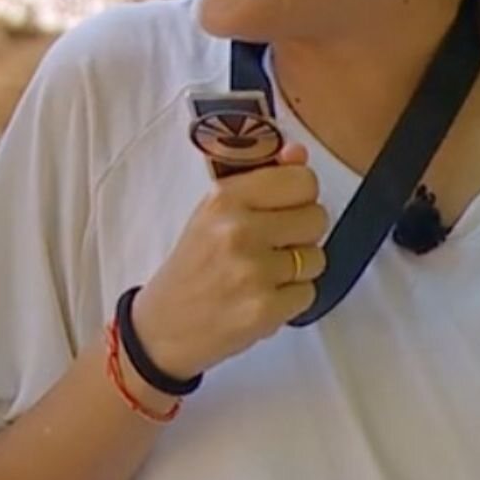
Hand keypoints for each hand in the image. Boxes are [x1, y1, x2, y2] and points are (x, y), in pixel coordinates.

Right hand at [129, 142, 327, 381]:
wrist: (162, 326)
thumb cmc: (191, 266)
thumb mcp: (213, 213)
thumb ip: (260, 180)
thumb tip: (298, 153)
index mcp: (224, 198)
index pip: (301, 181)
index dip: (299, 197)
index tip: (283, 209)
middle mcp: (239, 230)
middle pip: (316, 218)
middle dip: (301, 234)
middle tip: (272, 246)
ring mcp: (253, 272)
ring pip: (316, 257)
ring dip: (297, 269)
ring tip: (263, 275)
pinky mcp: (264, 310)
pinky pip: (309, 293)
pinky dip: (291, 299)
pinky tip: (262, 298)